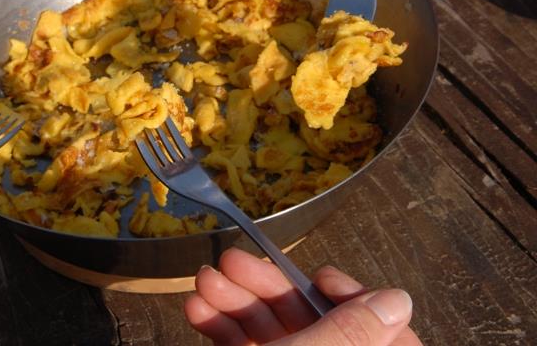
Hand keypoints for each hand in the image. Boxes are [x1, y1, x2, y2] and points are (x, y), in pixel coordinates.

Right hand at [185, 248, 421, 344]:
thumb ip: (353, 330)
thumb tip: (398, 298)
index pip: (382, 331)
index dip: (353, 299)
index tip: (318, 277)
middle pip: (312, 324)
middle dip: (266, 287)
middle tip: (231, 260)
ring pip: (273, 334)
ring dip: (235, 303)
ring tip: (203, 280)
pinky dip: (221, 329)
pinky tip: (197, 310)